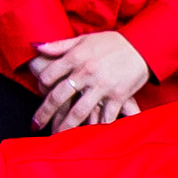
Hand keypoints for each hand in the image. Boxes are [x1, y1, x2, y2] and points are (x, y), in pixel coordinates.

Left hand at [29, 29, 150, 129]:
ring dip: (65, 126)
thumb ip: (59, 45)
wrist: (142, 45)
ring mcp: (102, 86)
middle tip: (35, 125)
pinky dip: (97, 128)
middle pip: (59, 97)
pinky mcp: (117, 96)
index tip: (39, 93)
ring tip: (56, 137)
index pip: (49, 75)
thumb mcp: (83, 39)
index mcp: (76, 57)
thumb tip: (35, 46)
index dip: (41, 85)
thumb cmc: (112, 42)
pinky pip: (105, 116)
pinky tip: (87, 138)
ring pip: (78, 111)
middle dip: (45, 113)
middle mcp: (86, 73)